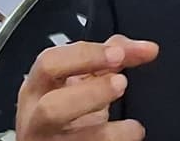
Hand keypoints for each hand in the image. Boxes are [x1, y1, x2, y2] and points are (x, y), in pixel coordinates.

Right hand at [16, 35, 159, 140]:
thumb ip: (105, 57)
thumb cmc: (66, 108)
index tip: (119, 53)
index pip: (50, 63)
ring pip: (76, 139)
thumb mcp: (78, 78)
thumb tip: (142, 49)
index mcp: (38, 88)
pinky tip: (131, 135)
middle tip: (121, 83)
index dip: (87, 55)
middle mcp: (37, 118)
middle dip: (92, 92)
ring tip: (132, 126)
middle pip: (53, 106)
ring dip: (110, 131)